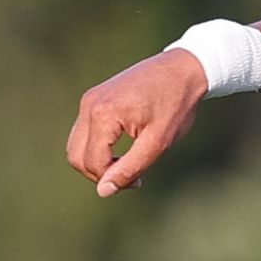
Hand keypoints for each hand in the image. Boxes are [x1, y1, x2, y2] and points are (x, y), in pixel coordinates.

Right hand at [66, 50, 208, 196]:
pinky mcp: (94, 98)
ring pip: (77, 146)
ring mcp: (89, 100)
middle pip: (77, 157)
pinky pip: (84, 132)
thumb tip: (103, 191)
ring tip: (127, 162)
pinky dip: (98, 146)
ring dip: (97, 161)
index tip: (139, 181)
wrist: (183, 68)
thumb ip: (129, 168)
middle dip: (100, 173)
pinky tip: (122, 148)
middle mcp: (89, 105)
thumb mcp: (158, 142)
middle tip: (131, 176)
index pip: (93, 163)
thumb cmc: (176, 104)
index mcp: (103, 115)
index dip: (112, 180)